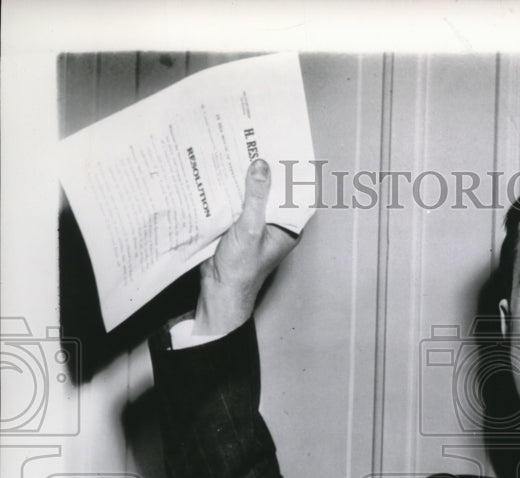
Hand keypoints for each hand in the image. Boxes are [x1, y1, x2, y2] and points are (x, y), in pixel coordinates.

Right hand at [193, 159, 299, 334]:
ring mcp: (257, 226)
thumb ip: (256, 197)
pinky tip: (224, 172)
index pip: (296, 195)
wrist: (219, 290)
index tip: (284, 149)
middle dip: (266, 172)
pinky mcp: (239, 227)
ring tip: (240, 150)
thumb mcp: (250, 228)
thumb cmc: (242, 268)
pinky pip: (239, 203)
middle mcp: (276, 226)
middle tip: (257, 142)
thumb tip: (262, 165)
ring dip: (247, 179)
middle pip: (274, 193)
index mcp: (289, 228)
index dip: (291, 173)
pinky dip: (233, 190)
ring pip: (255, 196)